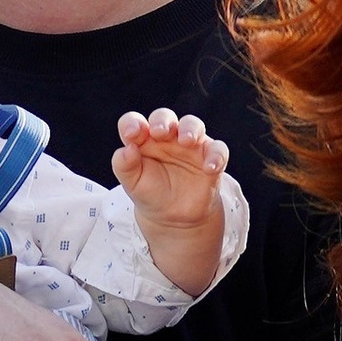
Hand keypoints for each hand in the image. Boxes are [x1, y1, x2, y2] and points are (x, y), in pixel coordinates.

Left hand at [112, 105, 231, 292]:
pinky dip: (216, 155)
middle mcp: (167, 140)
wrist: (176, 220)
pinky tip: (211, 166)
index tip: (131, 132)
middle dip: (164, 122)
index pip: (136, 124)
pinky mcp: (210, 162)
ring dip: (192, 131)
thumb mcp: (134, 186)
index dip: (133, 124)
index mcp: (143, 142)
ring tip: (188, 140)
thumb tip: (123, 151)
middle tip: (162, 130)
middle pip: (166, 120)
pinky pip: (218, 152)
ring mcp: (191, 149)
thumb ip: (127, 168)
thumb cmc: (152, 196)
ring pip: (195, 129)